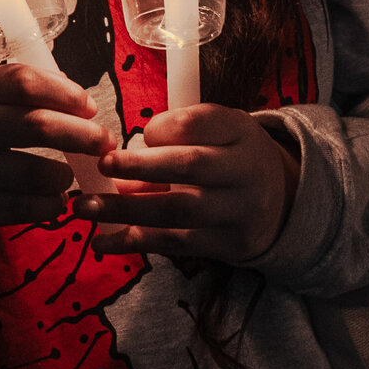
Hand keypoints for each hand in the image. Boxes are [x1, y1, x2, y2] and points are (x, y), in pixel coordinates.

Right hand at [0, 63, 114, 237]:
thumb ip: (8, 91)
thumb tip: (72, 95)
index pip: (25, 83)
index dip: (66, 94)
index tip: (88, 106)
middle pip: (38, 127)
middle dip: (83, 137)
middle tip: (103, 143)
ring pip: (34, 174)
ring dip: (66, 177)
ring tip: (71, 175)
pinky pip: (17, 210)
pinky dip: (46, 207)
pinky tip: (53, 201)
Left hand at [73, 104, 300, 262]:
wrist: (282, 202)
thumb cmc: (233, 157)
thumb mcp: (220, 132)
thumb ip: (178, 135)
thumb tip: (127, 156)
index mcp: (240, 132)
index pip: (199, 123)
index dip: (163, 128)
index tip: (139, 133)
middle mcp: (245, 171)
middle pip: (190, 167)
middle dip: (139, 167)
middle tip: (101, 166)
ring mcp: (238, 212)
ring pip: (178, 211)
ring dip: (126, 210)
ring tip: (85, 208)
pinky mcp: (228, 246)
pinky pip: (176, 244)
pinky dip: (135, 243)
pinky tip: (102, 242)